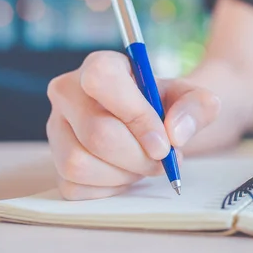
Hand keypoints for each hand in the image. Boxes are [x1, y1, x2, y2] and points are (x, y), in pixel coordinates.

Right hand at [47, 51, 220, 200]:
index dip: (136, 116)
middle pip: (96, 133)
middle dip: (138, 156)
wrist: (158, 127)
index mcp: (100, 65)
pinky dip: (108, 188)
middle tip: (163, 159)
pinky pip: (74, 187)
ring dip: (123, 174)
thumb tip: (175, 132)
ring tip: (144, 163)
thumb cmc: (170, 107)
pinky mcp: (55, 161)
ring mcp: (56, 128)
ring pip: (79, 164)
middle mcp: (68, 93)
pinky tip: (126, 173)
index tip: (164, 143)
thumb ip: (197, 107)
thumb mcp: (195, 100)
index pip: (102, 81)